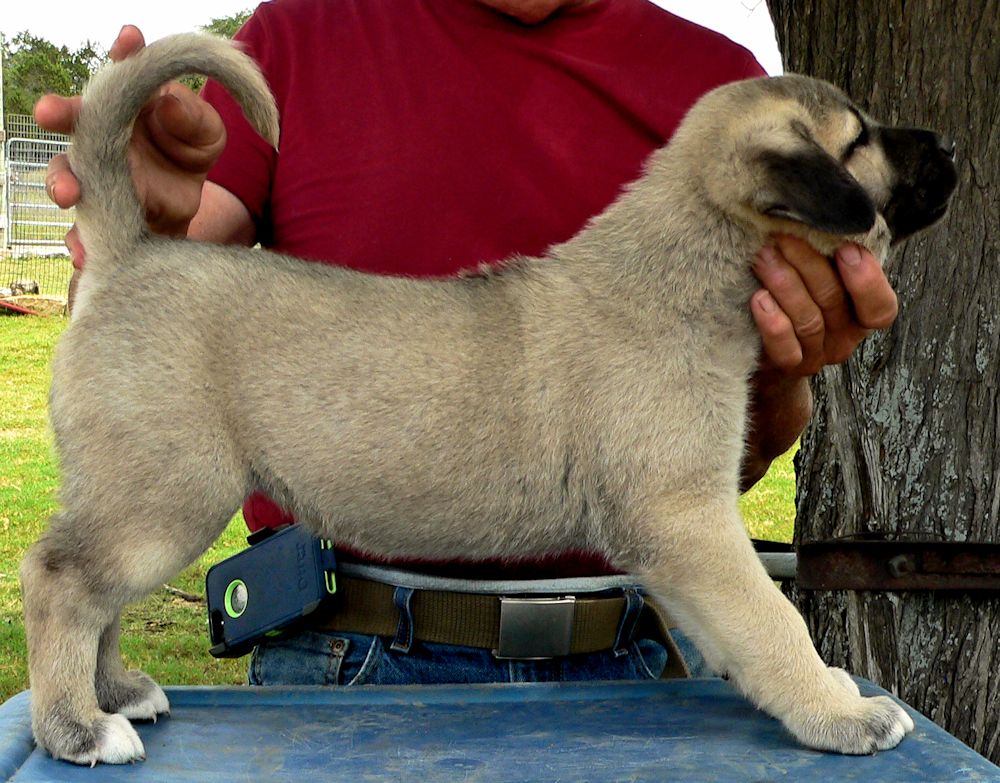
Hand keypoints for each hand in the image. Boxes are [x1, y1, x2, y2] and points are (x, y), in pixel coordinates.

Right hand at [35, 25, 227, 268]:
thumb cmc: (188, 152)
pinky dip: (82, 241)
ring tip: (68, 194)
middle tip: (50, 111)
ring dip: (63, 184)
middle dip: (60, 112)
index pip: (123, 72)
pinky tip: (84, 252)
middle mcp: (103, 134)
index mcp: (129, 103)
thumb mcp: (206, 135)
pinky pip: (85, 230)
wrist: (192, 204)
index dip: (125, 54)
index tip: (131, 40)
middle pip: (75, 121)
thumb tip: (170, 103)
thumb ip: (194, 118)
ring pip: (68, 177)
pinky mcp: (103, 215)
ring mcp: (98, 175)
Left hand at [750, 235, 897, 375]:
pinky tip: (759, 299)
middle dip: (808, 263)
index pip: (880, 308)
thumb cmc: (798, 303)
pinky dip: (773, 323)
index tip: (845, 249)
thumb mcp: (821, 280)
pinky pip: (785, 349)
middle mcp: (843, 339)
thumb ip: (831, 256)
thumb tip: (826, 213)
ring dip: (785, 283)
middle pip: (833, 301)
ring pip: (808, 320)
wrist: (766, 358)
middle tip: (783, 236)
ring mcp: (816, 356)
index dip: (867, 280)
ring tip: (763, 257)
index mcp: (859, 316)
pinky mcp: (786, 367)